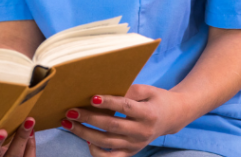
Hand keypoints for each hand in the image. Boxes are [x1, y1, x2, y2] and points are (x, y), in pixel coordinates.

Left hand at [62, 85, 188, 155]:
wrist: (171, 117)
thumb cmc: (155, 100)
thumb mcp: (146, 90)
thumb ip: (128, 90)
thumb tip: (102, 91)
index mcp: (147, 113)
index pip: (125, 107)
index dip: (108, 102)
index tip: (91, 97)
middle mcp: (142, 132)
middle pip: (112, 126)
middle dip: (89, 118)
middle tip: (71, 110)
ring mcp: (136, 145)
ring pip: (107, 142)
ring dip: (85, 134)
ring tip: (69, 123)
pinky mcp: (131, 152)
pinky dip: (96, 152)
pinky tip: (85, 141)